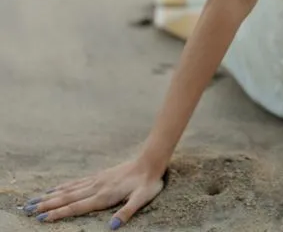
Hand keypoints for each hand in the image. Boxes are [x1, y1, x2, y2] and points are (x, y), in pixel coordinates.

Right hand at [21, 158, 166, 226]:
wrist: (151, 160)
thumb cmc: (147, 183)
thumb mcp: (141, 199)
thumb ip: (127, 212)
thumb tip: (113, 228)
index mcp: (104, 195)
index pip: (77, 206)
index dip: (59, 213)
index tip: (41, 219)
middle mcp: (97, 187)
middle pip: (67, 197)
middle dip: (47, 205)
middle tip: (27, 209)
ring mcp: (97, 180)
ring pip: (69, 189)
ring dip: (51, 195)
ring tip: (34, 200)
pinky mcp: (99, 176)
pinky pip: (77, 182)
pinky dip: (63, 186)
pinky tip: (56, 188)